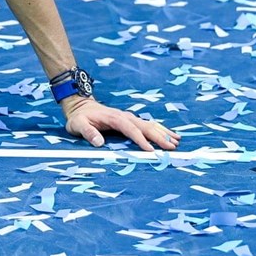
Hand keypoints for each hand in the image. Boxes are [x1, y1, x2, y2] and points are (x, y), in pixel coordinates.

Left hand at [63, 97, 180, 150]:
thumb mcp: (78, 125)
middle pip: (145, 127)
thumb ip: (88, 132)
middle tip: (172, 148)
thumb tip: (99, 143)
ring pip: (150, 125)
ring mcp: (129, 118)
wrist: (80, 106)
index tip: (150, 150)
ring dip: (163, 133)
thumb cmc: (79, 118)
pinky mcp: (131, 120)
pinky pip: (149, 125)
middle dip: (159, 137)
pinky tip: (172, 135)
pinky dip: (161, 130)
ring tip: (177, 142)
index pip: (130, 129)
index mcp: (114, 118)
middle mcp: (125, 117)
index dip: (140, 139)